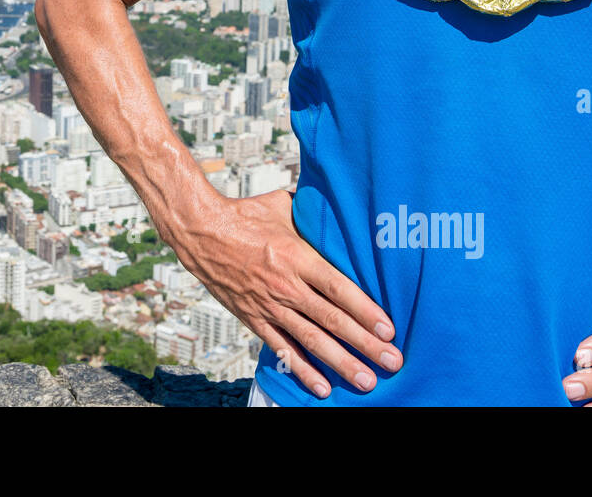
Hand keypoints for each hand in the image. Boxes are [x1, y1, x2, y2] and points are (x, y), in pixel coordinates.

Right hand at [163, 187, 401, 398]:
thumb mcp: (284, 205)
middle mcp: (285, 285)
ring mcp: (269, 305)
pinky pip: (282, 349)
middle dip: (365, 345)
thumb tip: (341, 204)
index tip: (388, 330)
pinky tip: (322, 387)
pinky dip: (302, 370)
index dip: (366, 312)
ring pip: (311, 341)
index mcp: (296, 256)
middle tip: (392, 362)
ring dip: (341, 363)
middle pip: (332, 320)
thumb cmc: (244, 214)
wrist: (200, 231)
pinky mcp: (254, 318)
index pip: (339, 289)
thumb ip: (314, 213)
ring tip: (366, 381)